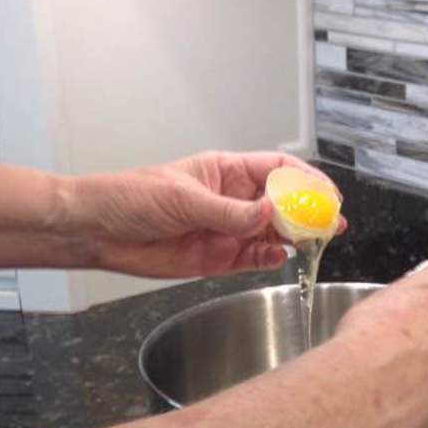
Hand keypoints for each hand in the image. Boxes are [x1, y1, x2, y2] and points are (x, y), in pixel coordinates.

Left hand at [64, 151, 339, 277]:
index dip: (306, 179)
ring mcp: (227, 230)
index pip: (278, 169)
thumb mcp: (182, 199)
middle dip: (309, 212)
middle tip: (331, 224)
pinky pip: (254, 258)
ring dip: (295, 238)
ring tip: (314, 243)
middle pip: (283, 203)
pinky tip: (279, 257)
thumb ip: (229, 211)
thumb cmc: (129, 198)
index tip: (326, 194)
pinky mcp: (218, 258)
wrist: (97, 231)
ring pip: (273, 232)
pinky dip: (271, 259)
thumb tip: (270, 211)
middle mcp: (232, 200)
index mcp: (225, 172)